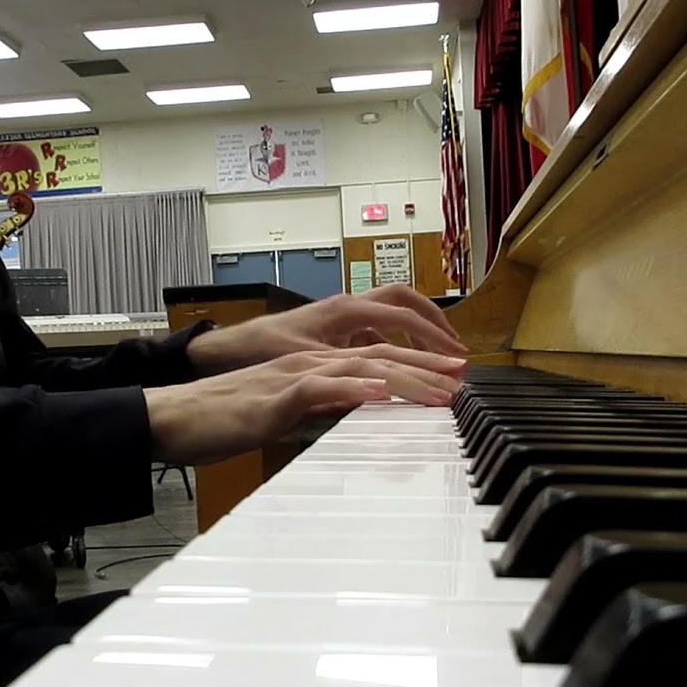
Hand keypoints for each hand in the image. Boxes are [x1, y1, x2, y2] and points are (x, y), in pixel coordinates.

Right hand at [144, 344, 465, 464]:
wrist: (174, 417)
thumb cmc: (224, 419)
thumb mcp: (284, 416)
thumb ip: (319, 412)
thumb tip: (352, 420)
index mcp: (313, 365)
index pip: (377, 358)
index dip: (418, 364)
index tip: (454, 378)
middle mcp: (310, 362)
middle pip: (381, 356)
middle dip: (427, 365)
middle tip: (465, 377)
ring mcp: (293, 376)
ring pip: (361, 368)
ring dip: (407, 377)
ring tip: (441, 388)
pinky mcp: (276, 398)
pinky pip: (321, 389)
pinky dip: (353, 389)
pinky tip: (379, 393)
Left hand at [187, 284, 465, 374]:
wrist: (232, 348)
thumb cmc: (262, 349)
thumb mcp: (306, 364)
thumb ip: (345, 375)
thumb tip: (382, 385)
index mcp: (345, 310)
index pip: (403, 315)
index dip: (432, 335)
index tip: (454, 354)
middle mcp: (347, 306)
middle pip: (404, 300)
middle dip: (433, 320)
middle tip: (454, 346)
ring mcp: (342, 316)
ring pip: (391, 312)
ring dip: (416, 329)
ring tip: (436, 353)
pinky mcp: (335, 329)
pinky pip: (375, 329)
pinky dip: (394, 341)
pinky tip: (399, 365)